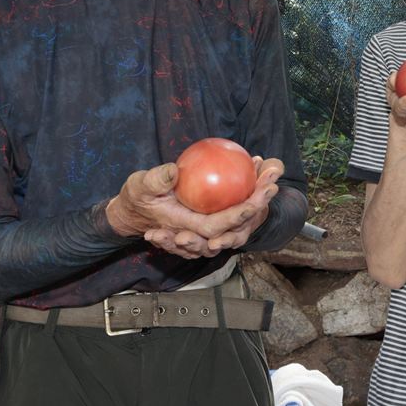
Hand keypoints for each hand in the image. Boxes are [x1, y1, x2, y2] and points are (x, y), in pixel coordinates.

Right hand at [107, 158, 280, 259]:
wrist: (133, 212)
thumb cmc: (136, 198)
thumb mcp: (139, 186)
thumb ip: (155, 181)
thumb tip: (173, 171)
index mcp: (185, 227)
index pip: (219, 225)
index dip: (240, 213)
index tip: (258, 196)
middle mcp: (201, 234)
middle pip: (237, 223)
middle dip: (259, 203)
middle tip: (272, 181)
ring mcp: (206, 230)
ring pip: (239, 219)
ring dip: (258, 199)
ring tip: (272, 175)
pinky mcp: (210, 222)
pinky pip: (233, 212)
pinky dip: (248, 195)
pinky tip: (259, 171)